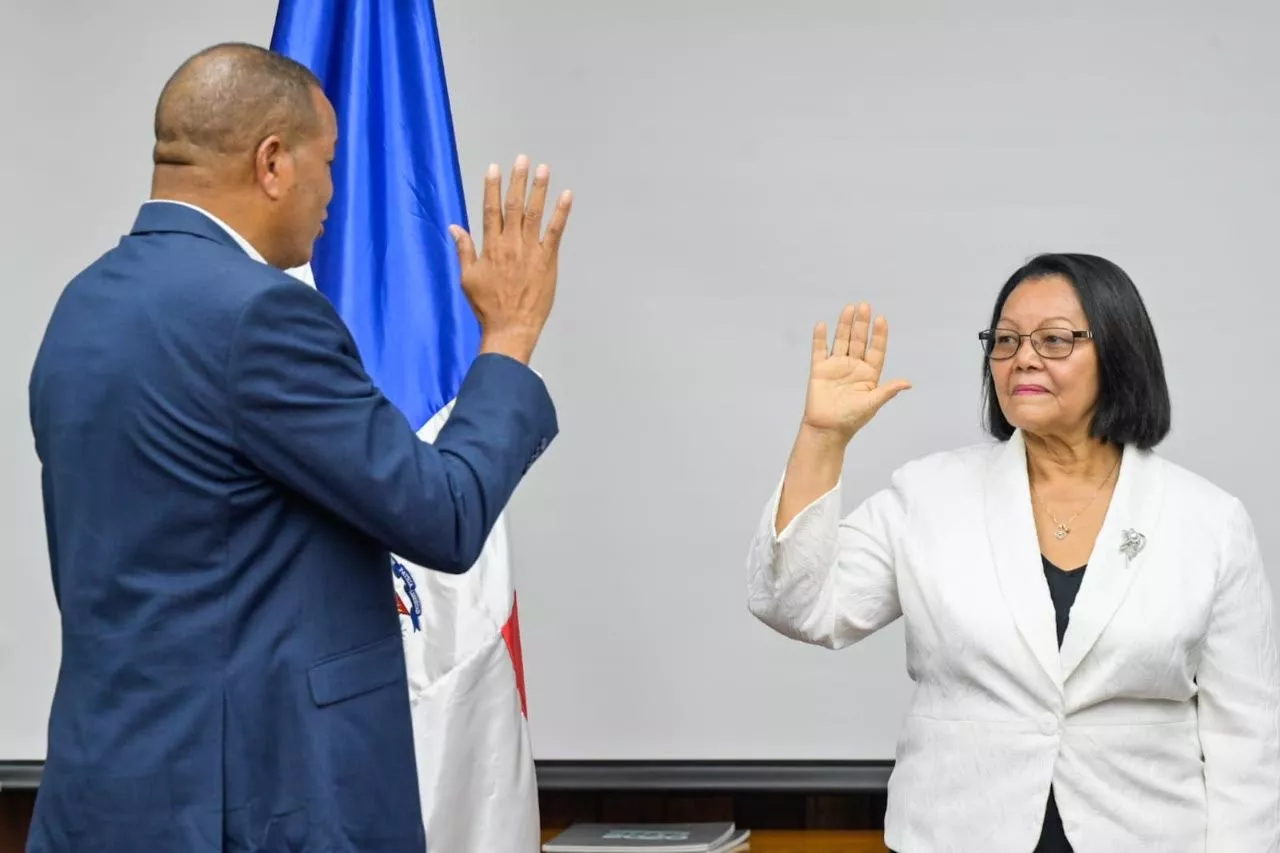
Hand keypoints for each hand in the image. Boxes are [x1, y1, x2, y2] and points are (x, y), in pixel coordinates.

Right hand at [449, 155, 572, 363]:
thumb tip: (454, 227)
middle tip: (522, 159)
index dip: (492, 186)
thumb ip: (464, 250)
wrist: (510, 328)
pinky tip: (566, 195)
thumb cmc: (487, 306)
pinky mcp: (547, 260)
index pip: (490, 209)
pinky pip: (555, 232)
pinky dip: (561, 213)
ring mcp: (530, 251)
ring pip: (534, 213)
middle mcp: (510, 244)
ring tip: (543, 168)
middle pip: (514, 205)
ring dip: (539, 189)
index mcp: (490, 246)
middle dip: (518, 180)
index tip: (494, 168)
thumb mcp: (468, 278)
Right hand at [802, 303, 910, 441]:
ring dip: (844, 325)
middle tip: (865, 306)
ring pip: (841, 341)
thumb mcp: (872, 403)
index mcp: (869, 374)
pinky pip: (819, 350)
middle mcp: (853, 367)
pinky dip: (820, 338)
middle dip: (862, 324)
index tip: (881, 319)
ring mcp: (836, 366)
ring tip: (849, 308)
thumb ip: (888, 390)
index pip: (876, 349)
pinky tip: (822, 325)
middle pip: (859, 341)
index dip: (879, 335)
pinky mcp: (819, 370)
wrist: (827, 429)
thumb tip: (908, 383)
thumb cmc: (851, 419)